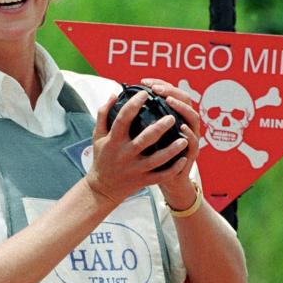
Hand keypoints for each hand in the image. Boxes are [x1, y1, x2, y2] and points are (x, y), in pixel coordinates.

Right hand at [85, 88, 189, 203]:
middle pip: (144, 140)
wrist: (102, 188)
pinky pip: (161, 176)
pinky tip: (183, 159)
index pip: (123, 119)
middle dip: (159, 128)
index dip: (133, 105)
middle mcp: (125, 154)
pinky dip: (173, 169)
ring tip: (184, 139)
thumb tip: (114, 94)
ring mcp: (135, 169)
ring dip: (172, 150)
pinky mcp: (143, 180)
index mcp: (113, 140)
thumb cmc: (102, 157)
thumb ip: (104, 114)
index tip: (144, 94)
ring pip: (157, 159)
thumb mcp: (98, 136)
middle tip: (171, 117)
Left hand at [139, 78, 200, 204]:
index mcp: (172, 116)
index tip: (145, 83)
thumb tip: (116, 99)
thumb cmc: (151, 157)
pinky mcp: (191, 152)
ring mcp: (190, 136)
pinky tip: (181, 128)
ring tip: (169, 102)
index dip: (160, 85)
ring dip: (182, 108)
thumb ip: (135, 118)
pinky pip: (193, 142)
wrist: (167, 181)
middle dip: (171, 91)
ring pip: (192, 118)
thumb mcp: (142, 136)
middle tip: (157, 89)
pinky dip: (188, 134)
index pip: (171, 92)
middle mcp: (184, 123)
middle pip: (185, 100)